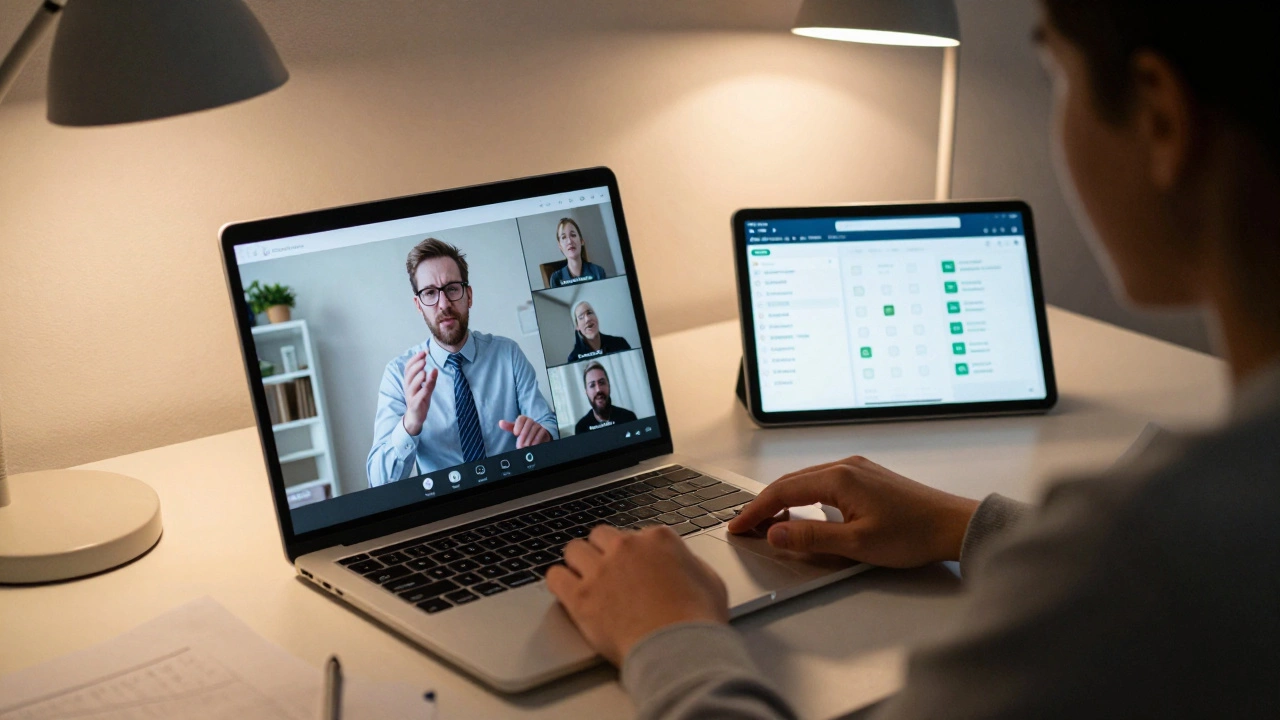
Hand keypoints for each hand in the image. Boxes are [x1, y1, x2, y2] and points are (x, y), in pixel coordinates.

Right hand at [402, 352, 437, 435]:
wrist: (416, 416)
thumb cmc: (420, 399)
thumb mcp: (425, 387)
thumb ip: (429, 378)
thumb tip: (434, 368)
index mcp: (409, 381)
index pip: (408, 367)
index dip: (415, 359)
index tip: (424, 352)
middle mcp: (408, 387)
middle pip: (409, 374)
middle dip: (416, 365)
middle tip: (424, 359)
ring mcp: (411, 396)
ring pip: (412, 385)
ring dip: (418, 376)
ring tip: (425, 370)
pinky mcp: (415, 403)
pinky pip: (419, 395)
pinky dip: (424, 388)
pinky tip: (429, 383)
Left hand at [497, 416, 550, 448]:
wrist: (537, 436)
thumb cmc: (524, 432)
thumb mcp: (516, 429)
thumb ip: (508, 426)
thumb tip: (500, 422)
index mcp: (524, 419)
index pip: (521, 418)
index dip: (518, 425)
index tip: (515, 433)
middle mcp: (531, 421)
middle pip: (528, 423)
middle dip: (524, 435)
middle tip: (520, 445)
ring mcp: (538, 425)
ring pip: (535, 428)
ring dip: (529, 438)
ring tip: (525, 447)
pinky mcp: (544, 430)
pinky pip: (541, 432)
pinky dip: (537, 439)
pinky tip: (533, 445)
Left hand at [546, 525, 728, 665]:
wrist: (678, 649)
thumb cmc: (698, 620)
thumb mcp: (710, 581)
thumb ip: (689, 564)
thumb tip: (681, 563)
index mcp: (658, 539)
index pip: (636, 534)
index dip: (635, 553)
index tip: (635, 567)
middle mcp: (626, 547)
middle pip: (601, 536)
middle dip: (604, 551)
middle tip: (609, 572)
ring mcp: (601, 570)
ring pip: (574, 550)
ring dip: (579, 563)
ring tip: (585, 580)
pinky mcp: (580, 596)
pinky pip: (554, 577)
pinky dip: (559, 582)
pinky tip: (566, 591)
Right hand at [727, 455, 979, 567]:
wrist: (952, 525)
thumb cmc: (912, 534)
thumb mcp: (857, 543)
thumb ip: (811, 538)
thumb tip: (775, 533)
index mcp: (839, 478)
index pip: (783, 491)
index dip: (756, 510)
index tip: (738, 526)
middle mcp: (845, 466)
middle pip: (790, 482)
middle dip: (763, 504)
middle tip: (745, 525)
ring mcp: (857, 469)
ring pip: (806, 480)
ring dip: (783, 499)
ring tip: (767, 522)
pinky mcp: (866, 477)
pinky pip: (822, 481)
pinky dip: (803, 496)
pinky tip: (801, 512)